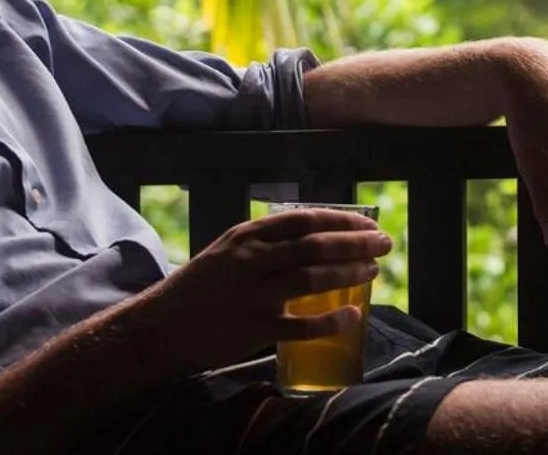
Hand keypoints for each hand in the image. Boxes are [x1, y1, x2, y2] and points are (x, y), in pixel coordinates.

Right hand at [135, 206, 390, 373]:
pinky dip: (329, 320)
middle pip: (314, 245)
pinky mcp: (253, 329)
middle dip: (355, 242)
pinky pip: (299, 325)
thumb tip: (314, 238)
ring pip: (311, 278)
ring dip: (348, 273)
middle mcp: (251, 260)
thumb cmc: (203, 285)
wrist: (164, 324)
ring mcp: (252, 295)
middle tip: (383, 243)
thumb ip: (265, 243)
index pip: (303, 220)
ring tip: (372, 271)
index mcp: (247, 237)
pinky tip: (352, 315)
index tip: (368, 222)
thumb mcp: (229, 250)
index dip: (341, 220)